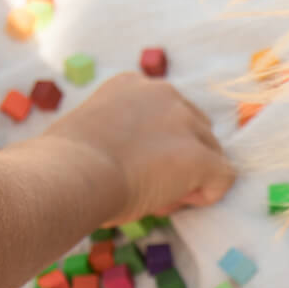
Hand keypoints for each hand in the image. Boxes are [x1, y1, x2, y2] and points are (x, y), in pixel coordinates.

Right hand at [41, 73, 234, 222]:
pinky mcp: (201, 157)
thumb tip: (135, 162)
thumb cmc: (65, 163)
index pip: (167, 114)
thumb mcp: (92, 133)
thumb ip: (120, 135)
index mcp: (133, 85)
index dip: (158, 145)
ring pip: (211, 154)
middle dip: (180, 159)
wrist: (69, 175)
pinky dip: (206, 195)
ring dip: (191, 178)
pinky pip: (223, 177)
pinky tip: (172, 202)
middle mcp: (164, 94)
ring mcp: (186, 124)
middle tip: (146, 184)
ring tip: (153, 195)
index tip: (133, 166)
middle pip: (195, 130)